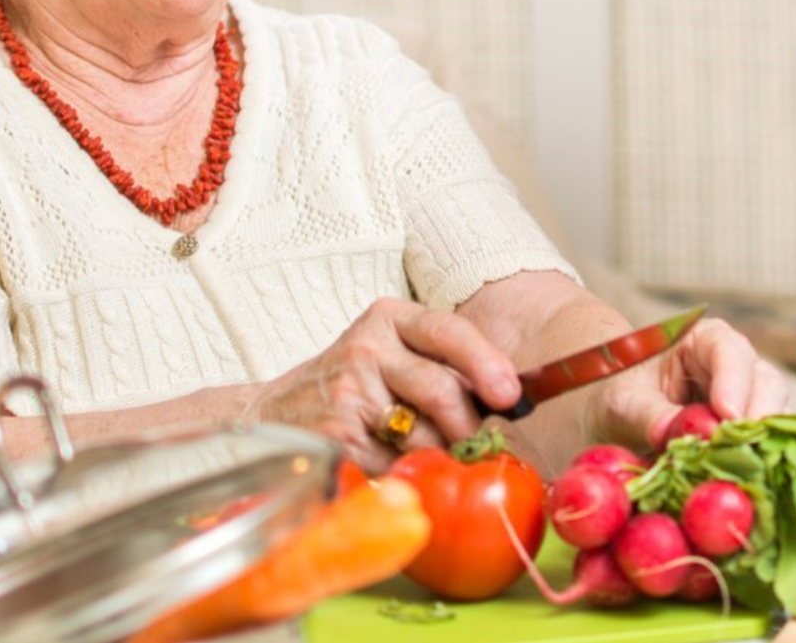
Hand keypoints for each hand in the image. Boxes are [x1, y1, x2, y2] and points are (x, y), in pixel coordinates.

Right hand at [252, 297, 521, 471]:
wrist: (273, 414)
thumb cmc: (354, 386)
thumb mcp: (394, 355)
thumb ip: (448, 366)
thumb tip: (523, 394)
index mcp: (388, 319)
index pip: (448, 332)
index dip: (486, 363)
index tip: (510, 394)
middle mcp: (366, 348)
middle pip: (441, 390)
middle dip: (468, 426)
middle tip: (473, 443)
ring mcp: (348, 393)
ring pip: (423, 436)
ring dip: (436, 455)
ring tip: (418, 450)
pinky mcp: (338, 438)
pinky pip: (397, 466)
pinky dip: (406, 476)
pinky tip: (389, 465)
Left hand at [592, 317, 794, 450]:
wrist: (607, 420)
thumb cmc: (614, 396)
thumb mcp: (621, 402)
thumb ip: (647, 413)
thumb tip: (668, 432)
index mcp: (703, 342)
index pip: (729, 350)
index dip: (734, 380)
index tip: (727, 413)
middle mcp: (734, 369)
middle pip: (765, 382)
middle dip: (759, 415)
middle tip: (745, 449)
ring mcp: (745, 404)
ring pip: (774, 417)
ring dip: (763, 444)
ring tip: (745, 470)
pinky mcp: (745, 439)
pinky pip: (766, 448)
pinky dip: (760, 464)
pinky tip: (747, 482)